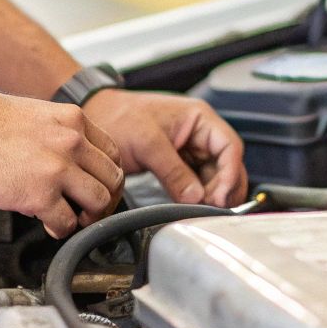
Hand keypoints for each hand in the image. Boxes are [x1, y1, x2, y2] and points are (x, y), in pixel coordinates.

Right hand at [0, 84, 123, 236]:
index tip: (96, 188)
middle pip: (113, 180)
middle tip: (87, 210)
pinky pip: (67, 222)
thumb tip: (68, 167)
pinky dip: (61, 229)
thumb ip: (59, 138)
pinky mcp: (40, 193)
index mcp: (73, 121)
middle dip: (104, 201)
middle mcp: (72, 142)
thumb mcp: (37, 116)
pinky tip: (49, 224)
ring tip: (70, 219)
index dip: (106, 177)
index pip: (112, 154)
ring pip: (99, 202)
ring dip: (88, 217)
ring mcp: (58, 168)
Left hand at [83, 90, 247, 206]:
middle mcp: (200, 133)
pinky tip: (190, 206)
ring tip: (200, 210)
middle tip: (212, 209)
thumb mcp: (147, 142)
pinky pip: (196, 182)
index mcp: (200, 118)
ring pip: (214, 177)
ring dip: (211, 195)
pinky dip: (197, 196)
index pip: (230, 147)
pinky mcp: (179, 164)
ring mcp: (190, 149)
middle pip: (227, 165)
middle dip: (223, 188)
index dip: (230, 174)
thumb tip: (196, 198)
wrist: (96, 117)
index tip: (219, 197)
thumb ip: (173, 170)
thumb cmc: (119, 117)